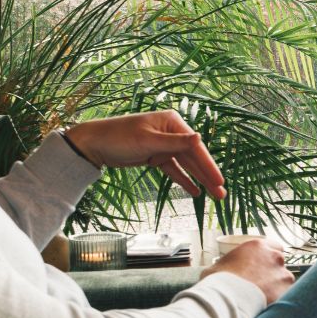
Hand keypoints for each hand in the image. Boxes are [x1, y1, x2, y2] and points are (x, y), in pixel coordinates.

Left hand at [62, 112, 224, 199]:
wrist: (94, 144)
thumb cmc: (119, 137)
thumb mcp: (147, 140)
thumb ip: (175, 142)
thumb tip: (199, 138)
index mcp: (172, 122)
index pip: (195, 147)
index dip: (208, 165)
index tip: (220, 180)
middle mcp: (171, 132)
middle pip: (194, 157)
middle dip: (207, 175)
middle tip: (222, 194)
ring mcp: (164, 145)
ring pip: (186, 165)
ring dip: (199, 179)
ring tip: (214, 195)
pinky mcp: (156, 156)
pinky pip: (174, 169)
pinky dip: (183, 180)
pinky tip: (195, 191)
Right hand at [202, 238, 293, 305]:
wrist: (226, 300)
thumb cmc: (218, 282)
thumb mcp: (217, 267)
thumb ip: (227, 265)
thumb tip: (221, 272)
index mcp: (258, 246)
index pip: (274, 246)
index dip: (269, 257)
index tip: (263, 265)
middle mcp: (274, 257)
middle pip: (279, 263)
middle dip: (272, 272)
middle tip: (260, 283)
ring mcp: (282, 274)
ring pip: (284, 279)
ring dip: (276, 286)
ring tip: (261, 297)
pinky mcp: (286, 292)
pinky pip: (286, 294)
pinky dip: (278, 299)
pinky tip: (266, 305)